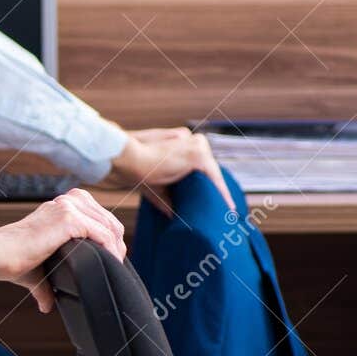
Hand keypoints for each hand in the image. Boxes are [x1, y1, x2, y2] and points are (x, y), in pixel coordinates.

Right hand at [0, 189, 126, 312]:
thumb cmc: (13, 260)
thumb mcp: (39, 269)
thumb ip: (47, 284)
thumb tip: (47, 306)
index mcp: (63, 205)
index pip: (98, 215)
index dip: (109, 237)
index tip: (111, 257)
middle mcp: (66, 201)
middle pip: (108, 218)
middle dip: (117, 241)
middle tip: (117, 262)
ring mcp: (68, 207)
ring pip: (109, 224)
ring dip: (116, 246)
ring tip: (116, 263)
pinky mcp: (68, 218)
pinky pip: (102, 233)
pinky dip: (110, 249)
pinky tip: (110, 261)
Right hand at [108, 126, 231, 211]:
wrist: (127, 161)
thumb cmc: (135, 170)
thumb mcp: (157, 186)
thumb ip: (168, 198)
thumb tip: (174, 216)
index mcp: (179, 142)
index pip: (198, 165)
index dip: (207, 183)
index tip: (215, 199)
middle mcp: (189, 138)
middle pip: (208, 168)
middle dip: (215, 189)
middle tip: (226, 210)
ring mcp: (195, 144)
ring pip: (212, 172)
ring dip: (219, 191)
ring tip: (228, 211)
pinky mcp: (197, 154)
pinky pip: (214, 177)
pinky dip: (221, 193)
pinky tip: (228, 207)